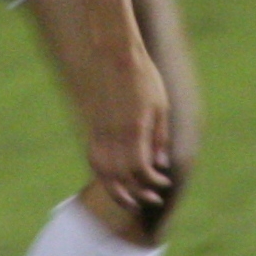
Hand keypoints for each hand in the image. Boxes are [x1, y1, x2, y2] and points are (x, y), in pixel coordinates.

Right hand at [83, 48, 178, 217]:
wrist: (115, 54)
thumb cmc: (144, 77)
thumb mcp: (161, 105)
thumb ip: (160, 137)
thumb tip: (161, 165)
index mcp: (134, 129)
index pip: (140, 169)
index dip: (152, 182)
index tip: (164, 184)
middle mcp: (114, 134)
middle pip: (120, 177)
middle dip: (137, 194)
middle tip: (152, 200)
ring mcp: (99, 131)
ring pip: (102, 172)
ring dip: (116, 191)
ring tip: (130, 201)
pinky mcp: (91, 127)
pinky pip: (93, 158)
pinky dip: (102, 175)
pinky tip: (113, 180)